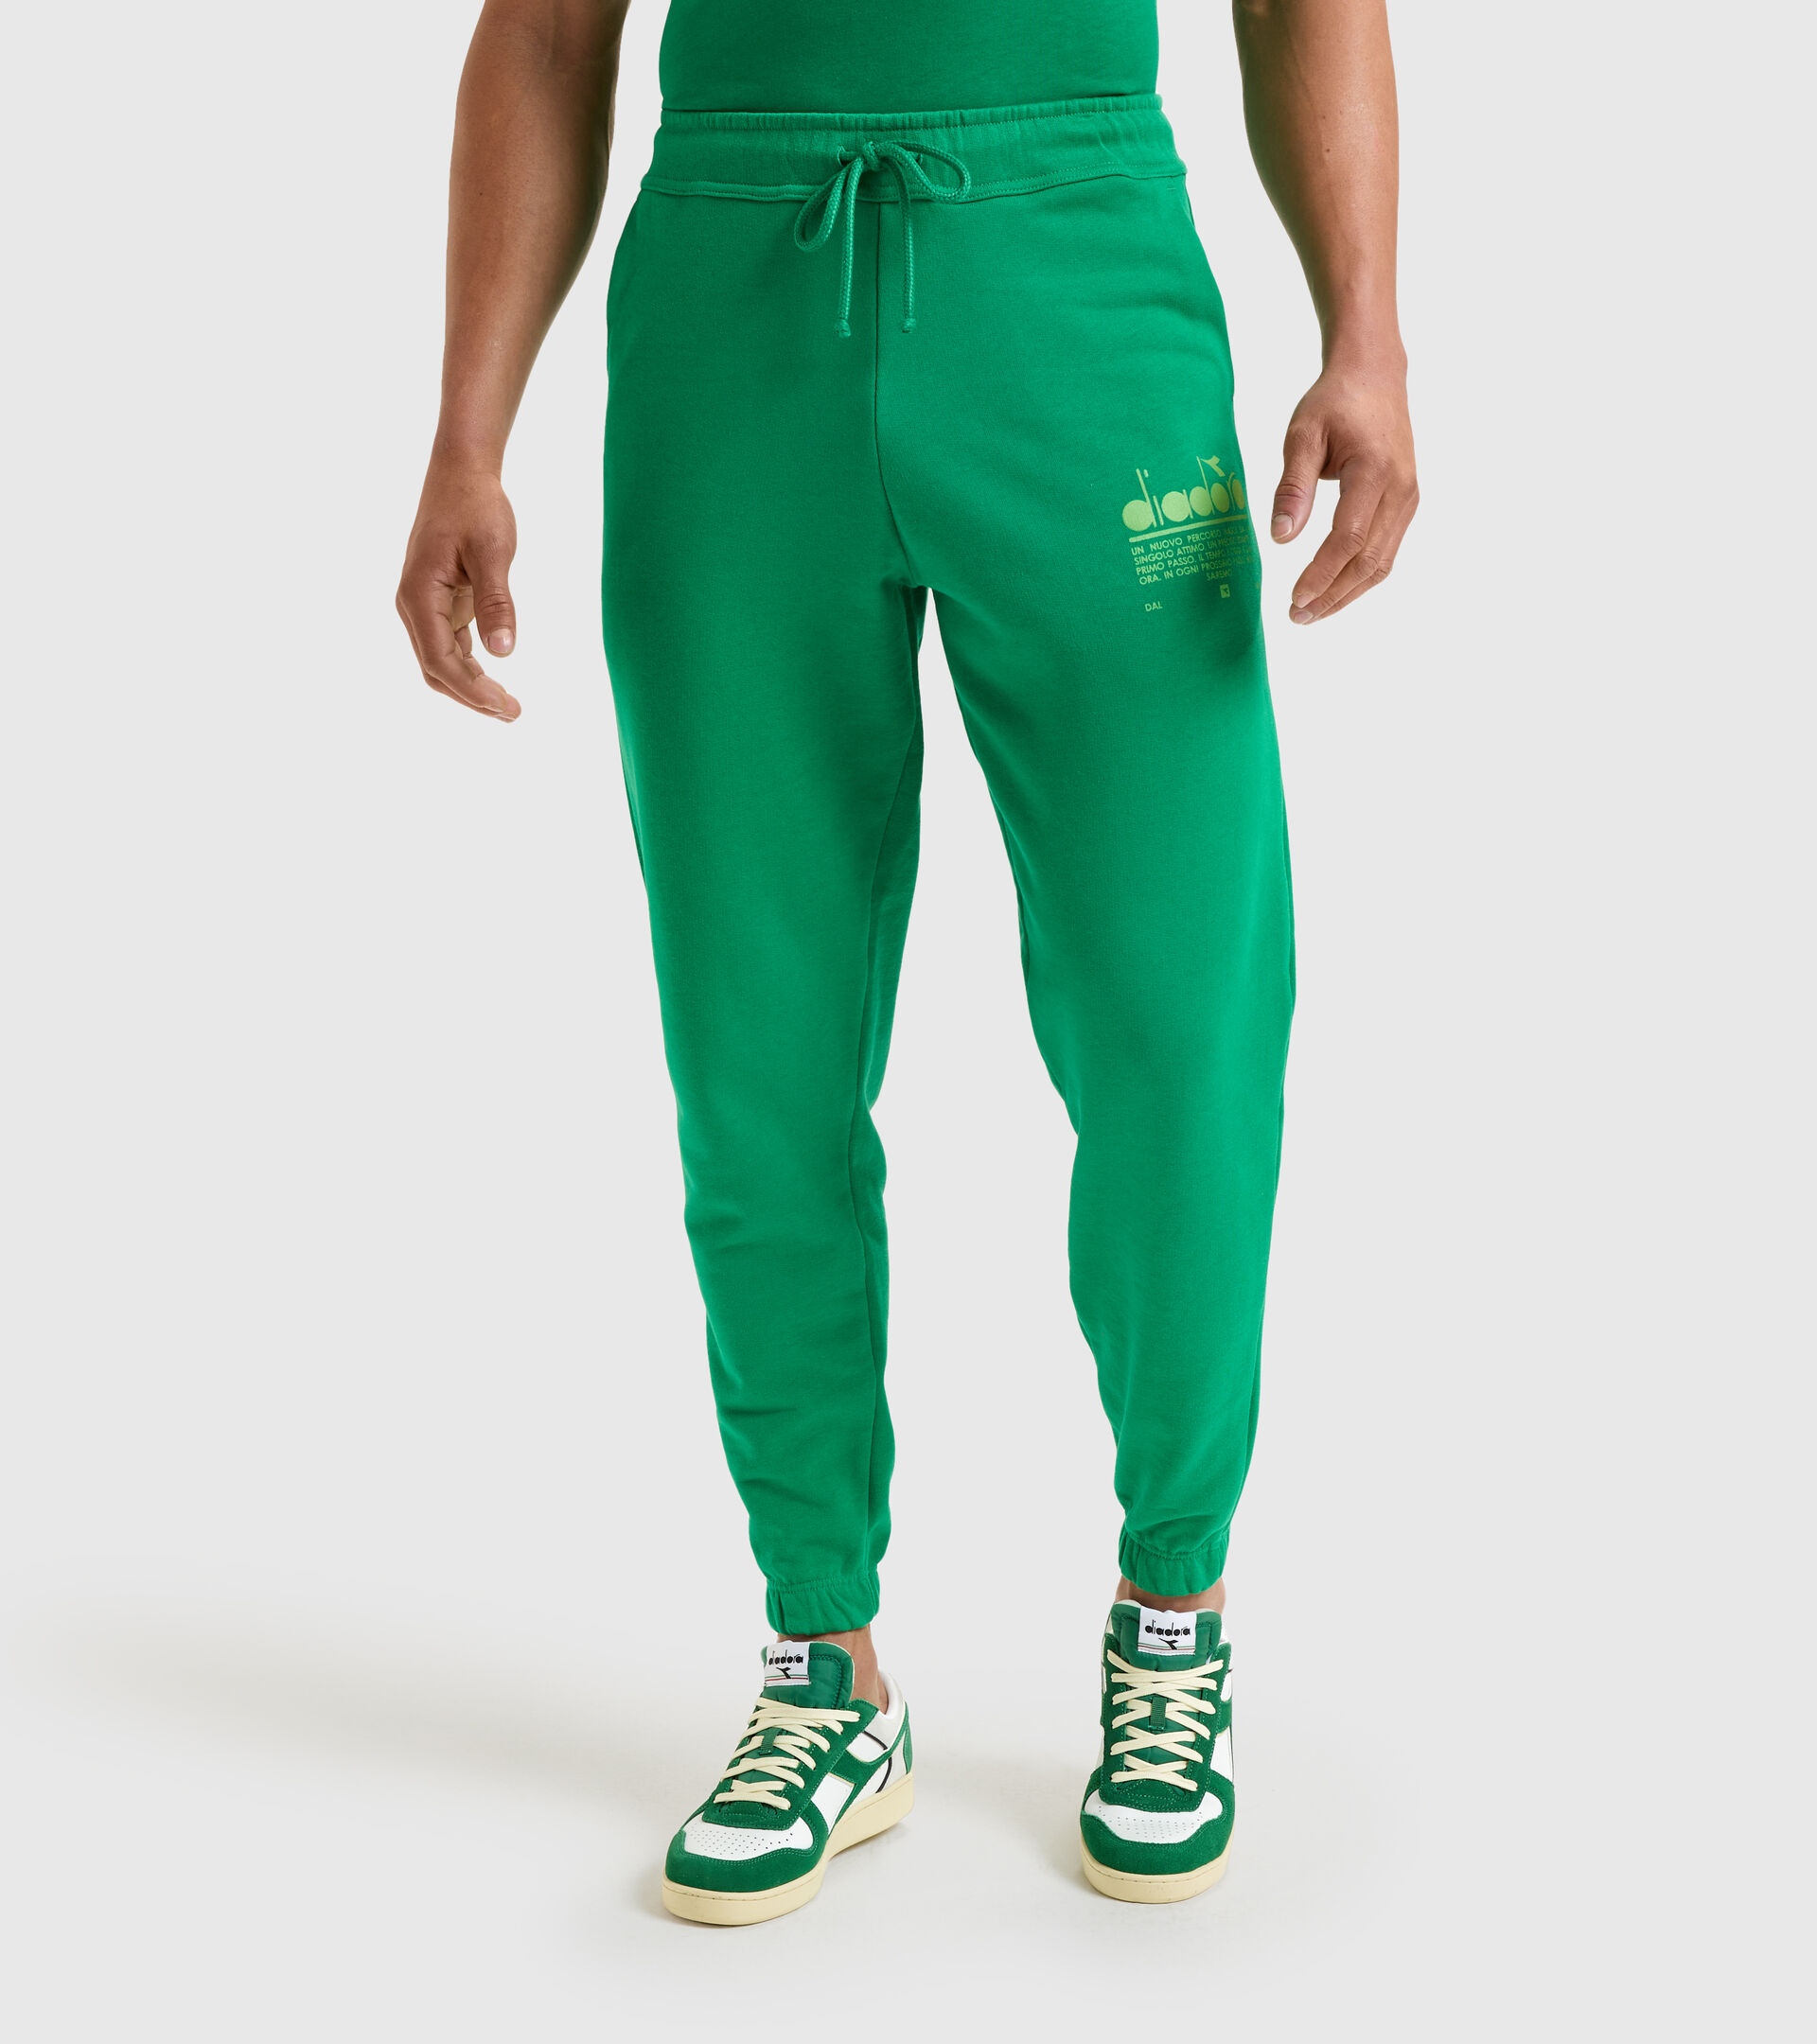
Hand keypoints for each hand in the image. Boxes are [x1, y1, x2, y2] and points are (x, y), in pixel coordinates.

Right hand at [396, 459, 522, 719]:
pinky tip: (495, 681)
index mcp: (419, 595)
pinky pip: (449, 646)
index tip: (505, 708)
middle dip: (471, 696)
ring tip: (508, 706)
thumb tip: (502, 651)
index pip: (439, 660)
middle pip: (435, 669)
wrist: (461, 474)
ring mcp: (424, 606)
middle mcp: (414, 606)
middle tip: (513, 714)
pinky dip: (470, 667)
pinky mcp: (439, 603)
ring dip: (472, 686)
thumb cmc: (476, 506)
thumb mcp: (493, 552)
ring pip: (441, 661)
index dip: (471, 691)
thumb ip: (496, 602)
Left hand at [1270, 357, 1417, 624]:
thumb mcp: (1302, 435)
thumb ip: (1292, 487)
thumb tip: (1281, 538)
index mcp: (1374, 471)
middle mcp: (1400, 489)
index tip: (1294, 598)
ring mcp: (1408, 498)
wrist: (1374, 375)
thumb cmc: (1335, 402)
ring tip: (1312, 612)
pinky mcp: (1407, 503)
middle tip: (1296, 617)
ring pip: (1382, 563)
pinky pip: (1386, 551)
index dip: (1321, 574)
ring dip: (1347, 593)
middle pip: (1369, 561)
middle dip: (1332, 595)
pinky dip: (1360, 577)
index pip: (1348, 539)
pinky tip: (1334, 589)